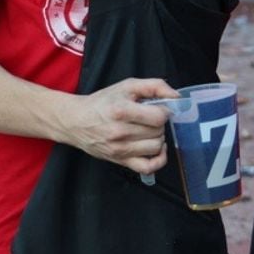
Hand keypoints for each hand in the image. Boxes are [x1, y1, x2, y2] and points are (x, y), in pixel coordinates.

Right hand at [61, 77, 177, 174]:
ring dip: (159, 137)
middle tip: (151, 118)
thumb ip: (155, 86)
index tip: (158, 108)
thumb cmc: (102, 102)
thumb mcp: (127, 86)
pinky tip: (157, 149)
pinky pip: (147, 167)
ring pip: (156, 147)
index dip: (164, 111)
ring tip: (150, 130)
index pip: (159, 117)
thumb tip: (177, 96)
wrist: (76, 121)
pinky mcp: (120, 161)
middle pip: (158, 131)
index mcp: (122, 111)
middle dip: (159, 123)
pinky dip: (159, 160)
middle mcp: (120, 132)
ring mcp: (120, 149)